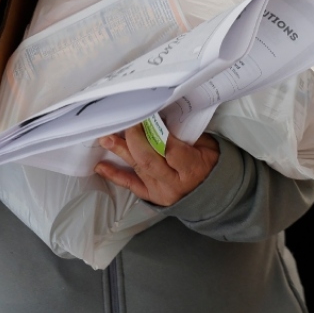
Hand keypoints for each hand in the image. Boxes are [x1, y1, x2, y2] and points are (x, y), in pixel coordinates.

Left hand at [95, 124, 219, 206]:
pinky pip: (131, 185)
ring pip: (138, 168)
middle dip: (134, 139)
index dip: (156, 133)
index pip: (171, 150)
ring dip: (120, 151)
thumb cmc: (209, 163)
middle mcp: (174, 183)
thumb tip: (159, 118)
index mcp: (192, 168)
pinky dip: (114, 175)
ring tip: (105, 138)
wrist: (212, 193)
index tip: (146, 116)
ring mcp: (160, 191)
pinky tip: (101, 166)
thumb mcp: (206, 146)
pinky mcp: (151, 196)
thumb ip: (184, 135)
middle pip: (149, 160)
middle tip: (126, 122)